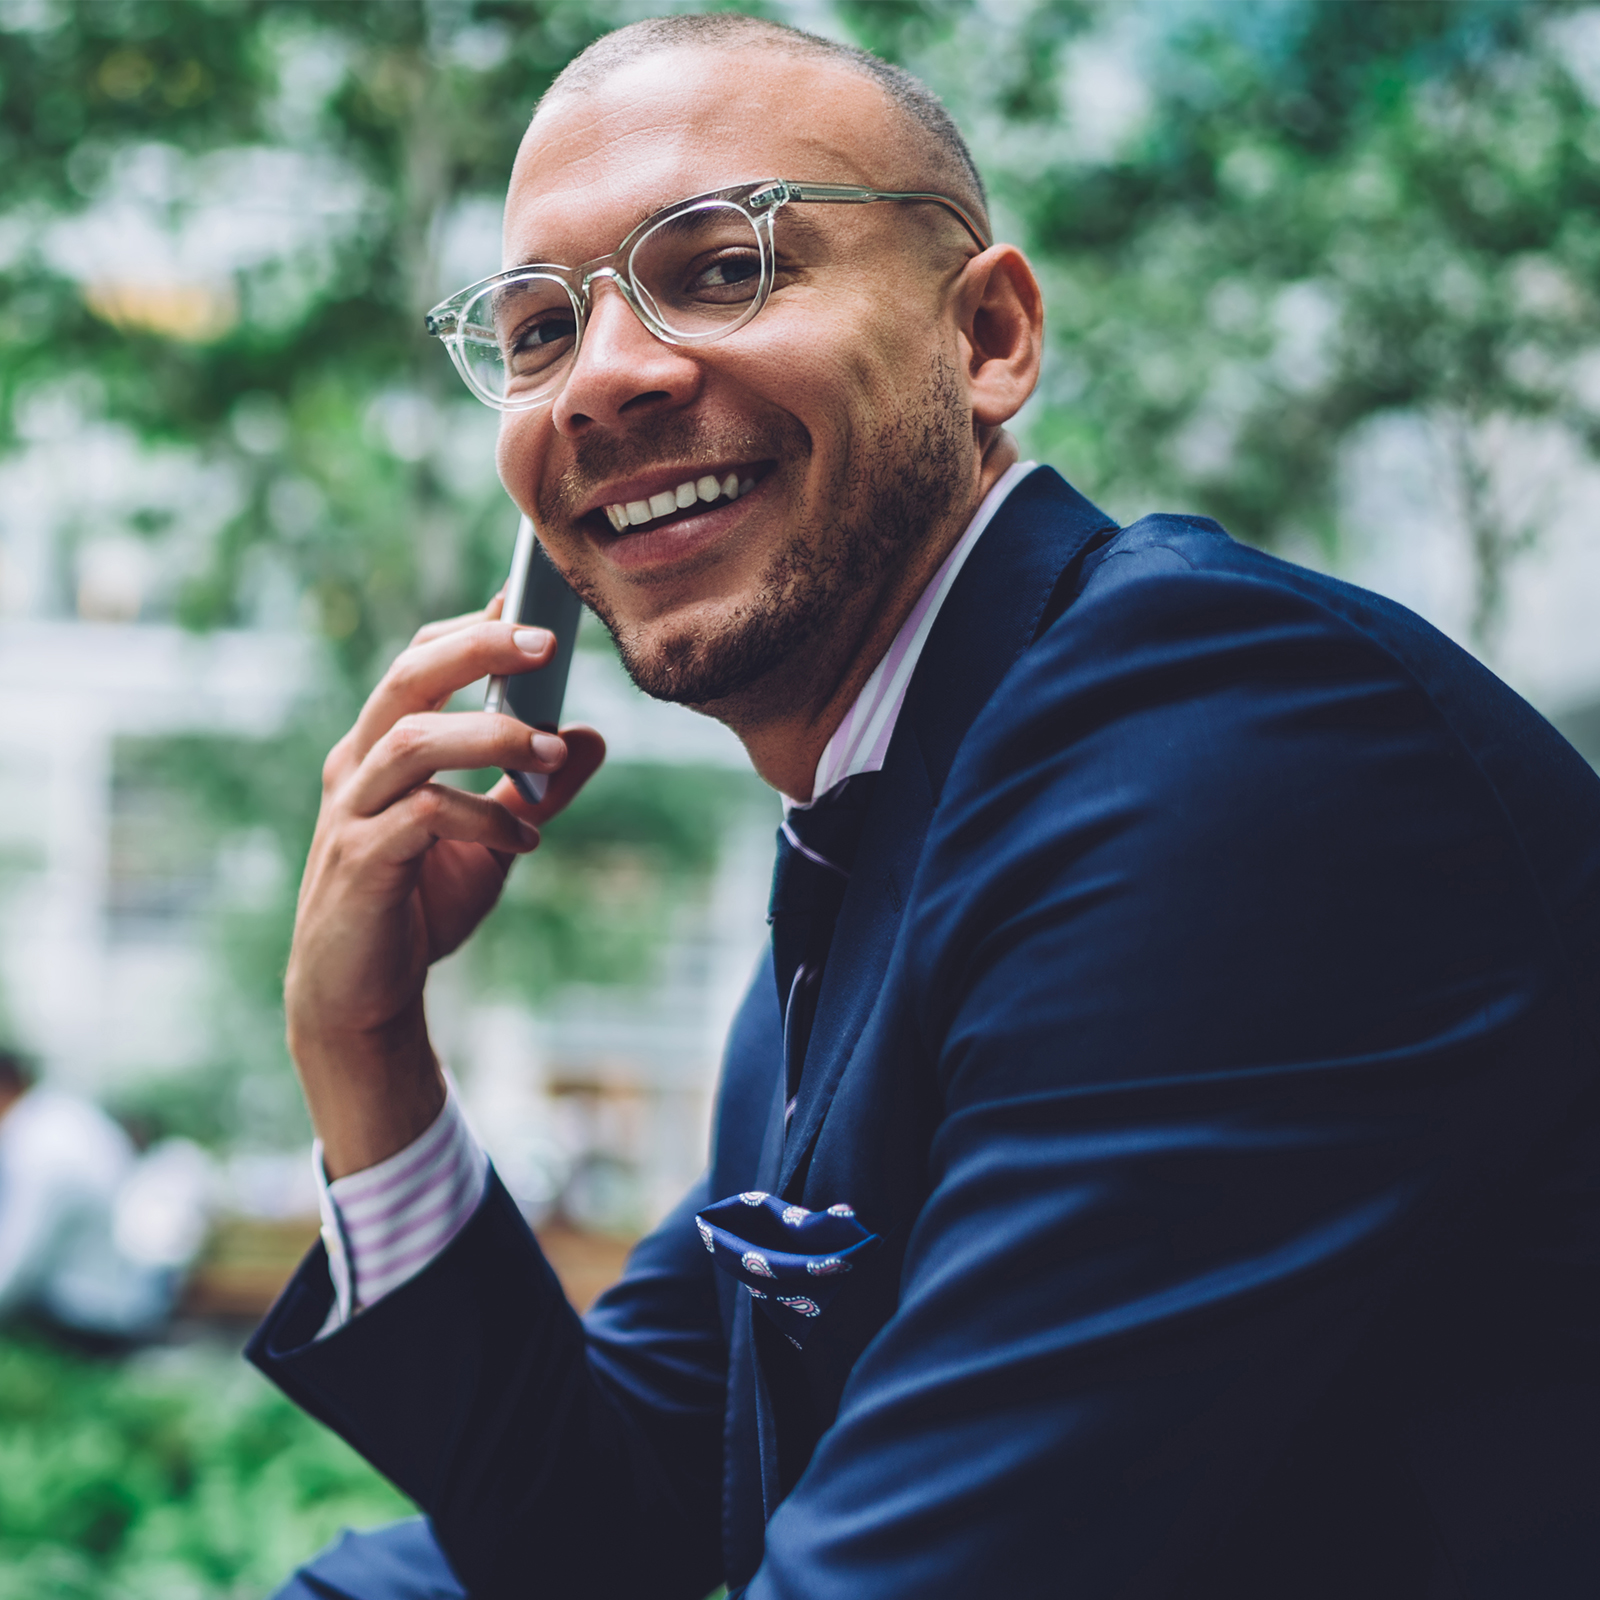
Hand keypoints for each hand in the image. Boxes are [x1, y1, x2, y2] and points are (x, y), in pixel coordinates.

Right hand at [286, 595, 604, 1176]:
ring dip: (491, 736)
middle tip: (548, 644)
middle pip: (407, 680)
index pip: (419, 662)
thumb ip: (535, 789)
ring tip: (553, 752)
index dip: (471, 627)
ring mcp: (352, 813)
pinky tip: (525, 840)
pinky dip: (481, 818)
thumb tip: (593, 736)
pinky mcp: (360, 863)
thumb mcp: (492, 840)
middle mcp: (358, 768)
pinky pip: (421, 816)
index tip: (529, 600)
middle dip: (478, 651)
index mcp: (381, 749)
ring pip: (412, 740)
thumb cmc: (417, 905)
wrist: (359, 997)